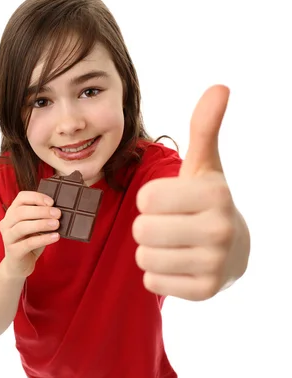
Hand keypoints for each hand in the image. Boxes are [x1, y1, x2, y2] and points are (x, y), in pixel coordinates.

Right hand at [0, 191, 60, 278]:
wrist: (18, 266)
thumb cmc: (29, 242)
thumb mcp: (35, 227)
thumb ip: (41, 217)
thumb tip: (58, 210)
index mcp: (11, 213)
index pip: (21, 198)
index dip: (36, 197)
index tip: (52, 202)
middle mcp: (6, 223)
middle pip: (21, 212)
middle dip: (41, 211)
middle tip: (58, 213)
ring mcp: (8, 238)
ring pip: (22, 227)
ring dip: (42, 224)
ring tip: (56, 224)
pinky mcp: (13, 252)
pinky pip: (28, 243)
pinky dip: (43, 239)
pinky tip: (55, 237)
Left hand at [132, 85, 238, 300]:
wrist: (235, 250)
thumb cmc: (207, 202)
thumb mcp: (205, 165)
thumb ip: (204, 128)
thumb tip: (219, 86)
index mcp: (216, 194)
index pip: (146, 199)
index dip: (150, 199)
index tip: (170, 201)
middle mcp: (220, 229)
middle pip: (142, 230)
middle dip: (148, 226)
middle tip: (170, 225)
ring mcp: (215, 264)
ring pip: (144, 257)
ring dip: (151, 251)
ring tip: (175, 244)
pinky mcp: (205, 291)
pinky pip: (152, 282)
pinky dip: (159, 273)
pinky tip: (179, 264)